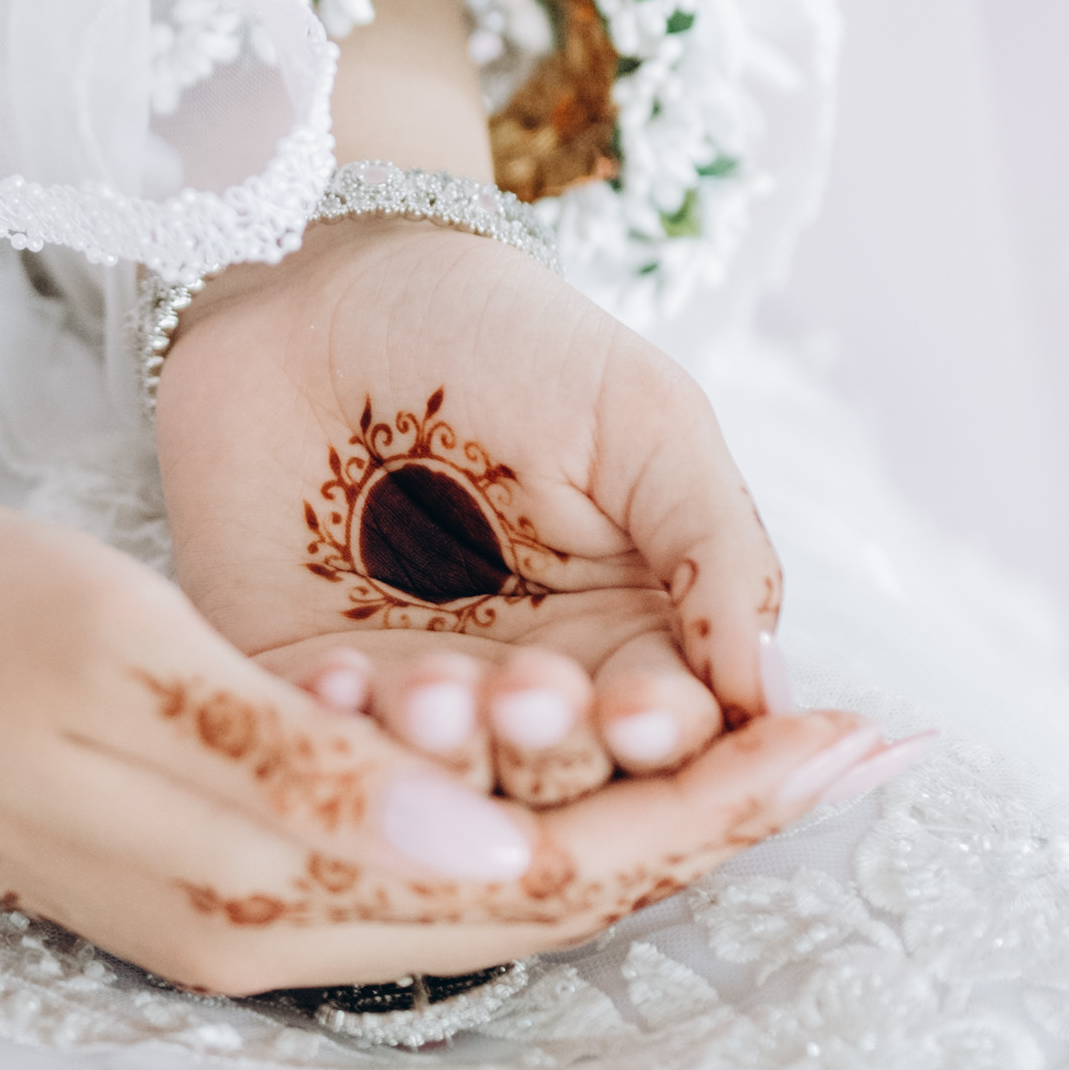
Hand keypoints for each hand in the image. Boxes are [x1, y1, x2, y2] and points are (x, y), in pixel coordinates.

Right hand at [0, 495, 877, 1004]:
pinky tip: (601, 754)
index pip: (551, 872)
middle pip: (555, 897)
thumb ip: (309, 762)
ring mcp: (253, 911)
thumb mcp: (129, 666)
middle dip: (718, 822)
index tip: (854, 745)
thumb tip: (497, 834)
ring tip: (778, 747)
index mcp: (269, 882)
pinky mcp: (230, 869)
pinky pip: (435, 863)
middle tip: (871, 747)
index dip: (712, 811)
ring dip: (644, 822)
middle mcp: (280, 926)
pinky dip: (542, 811)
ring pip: (506, 888)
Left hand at [155, 213, 793, 814]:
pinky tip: (339, 671)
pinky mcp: (295, 687)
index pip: (675, 742)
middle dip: (550, 753)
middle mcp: (528, 694)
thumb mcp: (643, 421)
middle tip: (527, 692)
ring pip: (443, 786)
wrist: (326, 282)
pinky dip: (335, 728)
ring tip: (434, 685)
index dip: (664, 744)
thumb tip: (773, 696)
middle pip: (561, 788)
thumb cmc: (503, 335)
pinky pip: (318, 746)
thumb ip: (716, 551)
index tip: (640, 711)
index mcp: (631, 642)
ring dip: (445, 752)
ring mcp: (411, 700)